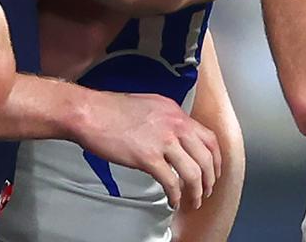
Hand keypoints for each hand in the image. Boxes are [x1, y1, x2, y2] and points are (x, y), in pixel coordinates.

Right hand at [71, 88, 220, 210]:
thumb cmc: (110, 110)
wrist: (89, 113)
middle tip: (205, 191)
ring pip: (193, 172)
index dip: (215, 159)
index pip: (208, 137)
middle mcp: (174, 124)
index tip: (214, 171)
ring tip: (192, 201)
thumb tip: (175, 136)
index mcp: (174, 112)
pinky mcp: (147, 157)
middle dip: (209, 179)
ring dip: (196, 192)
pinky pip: (171, 182)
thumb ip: (166, 119)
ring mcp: (162, 140)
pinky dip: (176, 196)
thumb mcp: (148, 105)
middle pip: (206, 157)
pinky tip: (173, 201)